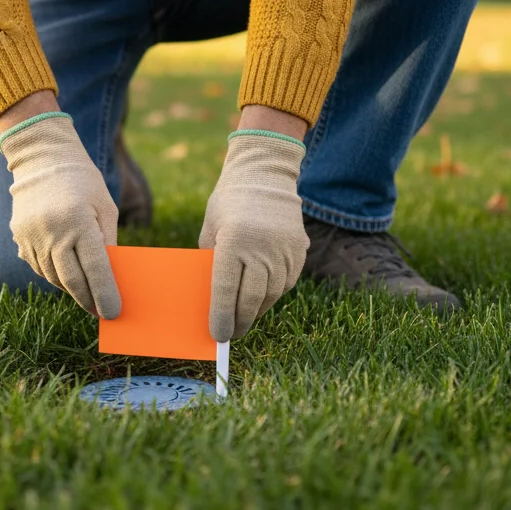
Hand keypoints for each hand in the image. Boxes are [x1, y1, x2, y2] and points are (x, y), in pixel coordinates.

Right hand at [0, 110, 120, 318]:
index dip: (105, 294)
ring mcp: (32, 235)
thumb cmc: (83, 182)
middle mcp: (52, 231)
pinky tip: (67, 276)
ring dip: (71, 289)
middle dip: (88, 300)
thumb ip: (108, 242)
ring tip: (86, 296)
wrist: (42, 158)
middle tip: (101, 312)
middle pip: (72, 279)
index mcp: (79, 220)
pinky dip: (54, 276)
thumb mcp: (105, 208)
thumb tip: (112, 278)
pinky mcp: (19, 237)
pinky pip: (39, 267)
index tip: (113, 313)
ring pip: (53, 277)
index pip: (94, 268)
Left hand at [199, 127, 308, 341]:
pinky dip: (272, 295)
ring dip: (257, 310)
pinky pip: (286, 282)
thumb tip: (215, 299)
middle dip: (240, 320)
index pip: (227, 290)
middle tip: (232, 334)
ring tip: (245, 320)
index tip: (219, 335)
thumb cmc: (228, 202)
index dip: (222, 317)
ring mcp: (284, 249)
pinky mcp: (299, 250)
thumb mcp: (211, 229)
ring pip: (272, 294)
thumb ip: (212, 262)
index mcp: (234, 241)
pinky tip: (261, 300)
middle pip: (251, 298)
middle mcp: (262, 247)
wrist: (265, 173)